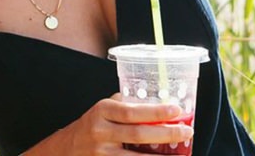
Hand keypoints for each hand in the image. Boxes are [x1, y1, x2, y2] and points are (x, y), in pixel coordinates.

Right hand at [27, 96, 192, 154]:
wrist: (67, 149)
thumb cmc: (92, 126)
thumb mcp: (103, 110)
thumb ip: (126, 106)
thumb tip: (159, 103)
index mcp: (102, 111)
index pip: (132, 111)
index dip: (156, 112)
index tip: (177, 111)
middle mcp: (100, 132)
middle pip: (139, 135)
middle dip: (167, 134)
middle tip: (187, 132)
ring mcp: (102, 154)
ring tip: (181, 153)